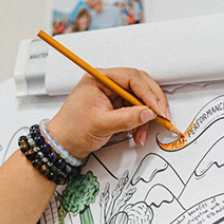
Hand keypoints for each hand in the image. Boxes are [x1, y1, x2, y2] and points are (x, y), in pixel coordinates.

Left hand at [46, 68, 169, 158]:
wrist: (62, 145)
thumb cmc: (72, 130)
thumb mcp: (101, 124)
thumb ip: (127, 118)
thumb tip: (148, 113)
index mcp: (100, 79)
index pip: (132, 78)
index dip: (148, 93)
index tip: (157, 108)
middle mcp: (107, 83)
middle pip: (140, 85)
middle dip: (152, 102)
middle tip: (161, 116)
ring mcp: (112, 95)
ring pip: (139, 100)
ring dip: (146, 116)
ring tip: (143, 133)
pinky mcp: (115, 107)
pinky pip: (135, 110)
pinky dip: (139, 122)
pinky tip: (138, 133)